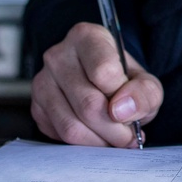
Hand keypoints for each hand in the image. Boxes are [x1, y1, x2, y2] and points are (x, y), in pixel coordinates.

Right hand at [31, 21, 162, 147]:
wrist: (101, 83)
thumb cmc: (122, 79)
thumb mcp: (145, 82)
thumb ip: (144, 93)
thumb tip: (123, 111)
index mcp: (87, 37)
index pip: (103, 72)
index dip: (123, 98)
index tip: (132, 107)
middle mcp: (59, 55)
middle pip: (88, 104)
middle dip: (114, 129)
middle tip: (127, 136)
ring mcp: (43, 82)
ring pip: (71, 126)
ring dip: (99, 141)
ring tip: (113, 138)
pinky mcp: (37, 107)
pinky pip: (59, 136)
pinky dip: (83, 144)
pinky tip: (95, 135)